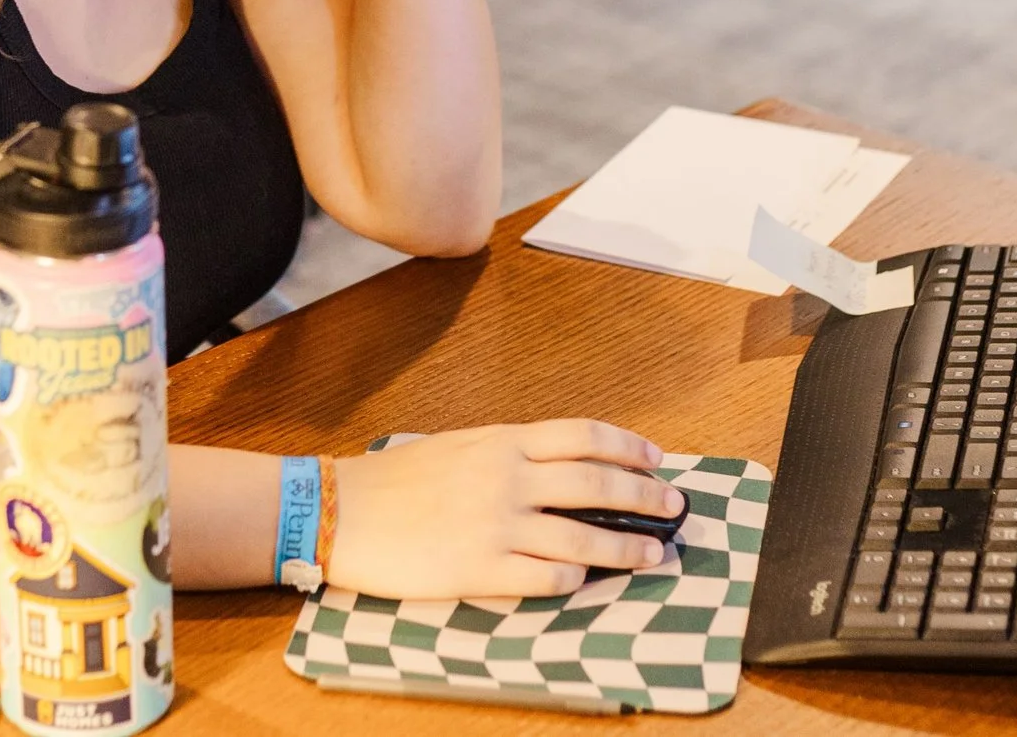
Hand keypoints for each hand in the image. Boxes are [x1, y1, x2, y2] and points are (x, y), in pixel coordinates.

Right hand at [324, 420, 682, 599]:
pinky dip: (575, 579)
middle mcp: (509, 477)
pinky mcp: (483, 569)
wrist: (342, 511)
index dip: (628, 448)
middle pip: (599, 485)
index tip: (656, 458)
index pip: (585, 437)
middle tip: (674, 506)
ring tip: (655, 554)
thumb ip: (509, 452)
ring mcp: (499, 524)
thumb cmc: (396, 479)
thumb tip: (558, 463)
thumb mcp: (461, 445)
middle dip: (647, 496)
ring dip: (628, 548)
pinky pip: (548, 577)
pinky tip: (587, 580)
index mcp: (504, 441)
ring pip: (585, 537)